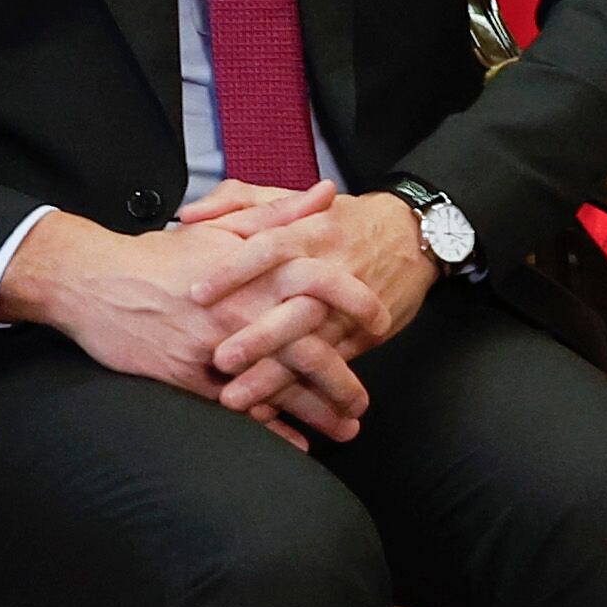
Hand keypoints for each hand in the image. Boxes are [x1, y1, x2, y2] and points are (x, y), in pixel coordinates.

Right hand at [0, 184, 370, 440]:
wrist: (93, 281)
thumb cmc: (161, 254)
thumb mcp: (222, 227)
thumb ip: (280, 213)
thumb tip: (328, 193)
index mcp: (255, 270)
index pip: (324, 284)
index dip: (359, 303)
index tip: (383, 322)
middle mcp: (242, 309)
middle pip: (310, 350)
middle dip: (344, 383)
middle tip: (364, 404)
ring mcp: (215, 346)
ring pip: (279, 385)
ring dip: (316, 413)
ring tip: (344, 431)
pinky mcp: (188, 376)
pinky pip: (239, 408)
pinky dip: (270, 429)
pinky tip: (296, 445)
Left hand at [200, 187, 435, 394]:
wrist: (415, 237)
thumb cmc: (346, 220)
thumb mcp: (295, 198)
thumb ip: (239, 202)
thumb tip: (191, 217)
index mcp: (311, 233)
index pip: (269, 249)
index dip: (233, 271)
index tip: (197, 293)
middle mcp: (332, 272)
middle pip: (295, 308)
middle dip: (259, 337)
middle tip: (221, 360)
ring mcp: (348, 310)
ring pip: (313, 347)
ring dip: (276, 377)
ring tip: (239, 398)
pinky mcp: (363, 336)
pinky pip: (333, 367)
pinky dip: (302, 391)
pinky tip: (271, 408)